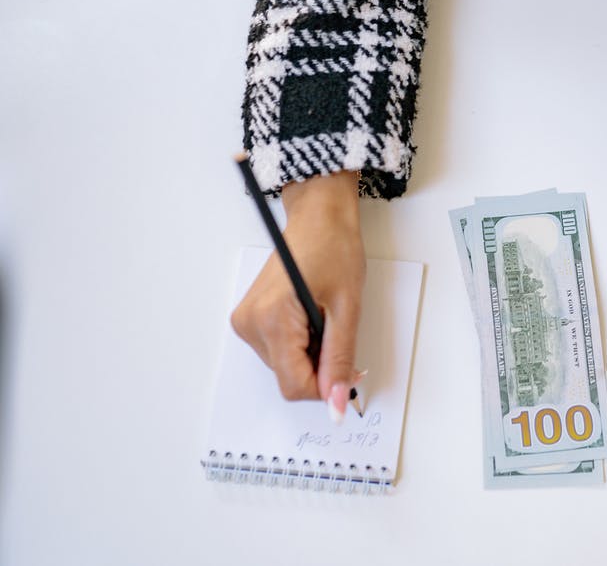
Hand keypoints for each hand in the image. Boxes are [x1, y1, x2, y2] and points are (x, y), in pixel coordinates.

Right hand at [230, 171, 364, 418]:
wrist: (318, 218)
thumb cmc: (333, 250)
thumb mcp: (347, 309)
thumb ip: (340, 359)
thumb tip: (337, 399)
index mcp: (271, 320)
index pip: (293, 385)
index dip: (325, 388)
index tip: (348, 376)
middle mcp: (250, 324)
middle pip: (288, 377)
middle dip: (320, 366)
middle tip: (338, 331)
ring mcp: (246, 321)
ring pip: (284, 366)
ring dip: (310, 354)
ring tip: (324, 318)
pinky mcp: (250, 318)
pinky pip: (278, 350)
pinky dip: (300, 343)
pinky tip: (311, 317)